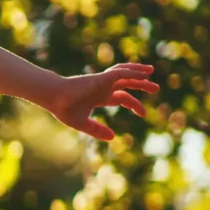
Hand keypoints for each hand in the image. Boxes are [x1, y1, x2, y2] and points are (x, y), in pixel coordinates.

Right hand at [44, 63, 158, 140]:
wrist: (54, 98)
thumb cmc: (64, 110)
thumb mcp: (82, 124)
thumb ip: (97, 130)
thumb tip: (112, 138)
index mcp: (99, 97)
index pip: (121, 98)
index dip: (133, 104)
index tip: (143, 113)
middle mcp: (103, 88)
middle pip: (126, 84)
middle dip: (141, 85)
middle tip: (156, 89)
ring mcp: (102, 81)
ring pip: (125, 75)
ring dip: (139, 74)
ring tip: (152, 73)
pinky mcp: (102, 78)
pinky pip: (120, 73)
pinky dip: (132, 71)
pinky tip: (143, 73)